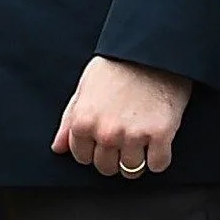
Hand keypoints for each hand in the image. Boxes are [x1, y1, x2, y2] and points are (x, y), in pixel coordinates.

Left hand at [54, 56, 193, 178]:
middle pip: (106, 167)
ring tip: (142, 143)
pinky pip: (158, 165)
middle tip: (124, 140)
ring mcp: (133, 135)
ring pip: (131, 171)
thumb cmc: (119, 64)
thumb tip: (58, 147)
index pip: (82, 157)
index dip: (94, 149)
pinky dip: (159, 158)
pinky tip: (158, 144)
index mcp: (84, 121)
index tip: (105, 140)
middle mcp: (106, 132)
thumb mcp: (86, 87)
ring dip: (136, 161)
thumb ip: (70, 120)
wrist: (153, 49)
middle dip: (114, 157)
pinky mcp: (160, 134)